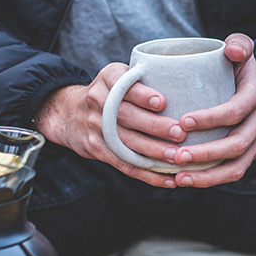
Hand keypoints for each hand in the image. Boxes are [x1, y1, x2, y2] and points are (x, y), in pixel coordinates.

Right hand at [35, 64, 183, 187]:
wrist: (69, 113)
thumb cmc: (110, 92)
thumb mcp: (119, 75)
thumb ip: (143, 79)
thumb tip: (186, 86)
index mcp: (108, 79)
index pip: (123, 85)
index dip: (142, 95)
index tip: (162, 102)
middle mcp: (99, 102)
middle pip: (127, 116)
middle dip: (154, 126)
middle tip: (179, 133)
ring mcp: (96, 127)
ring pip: (126, 142)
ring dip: (153, 152)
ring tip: (177, 157)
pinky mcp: (98, 149)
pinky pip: (124, 164)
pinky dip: (148, 174)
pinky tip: (168, 180)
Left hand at [168, 33, 255, 187]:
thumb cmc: (238, 66)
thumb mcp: (242, 48)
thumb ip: (239, 44)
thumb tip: (231, 51)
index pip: (235, 111)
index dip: (211, 118)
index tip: (182, 121)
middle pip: (237, 144)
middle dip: (206, 153)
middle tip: (175, 155)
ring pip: (237, 166)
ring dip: (207, 175)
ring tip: (178, 176)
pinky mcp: (249, 154)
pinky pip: (232, 172)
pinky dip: (209, 179)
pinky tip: (184, 180)